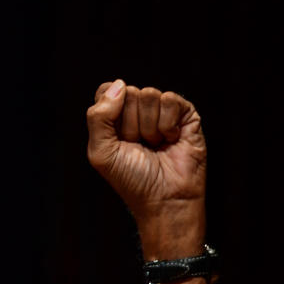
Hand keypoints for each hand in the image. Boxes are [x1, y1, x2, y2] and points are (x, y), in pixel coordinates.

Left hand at [86, 80, 207, 257]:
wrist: (164, 198)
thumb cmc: (131, 179)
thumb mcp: (101, 151)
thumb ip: (98, 117)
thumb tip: (119, 84)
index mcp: (114, 117)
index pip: (107, 90)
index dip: (110, 112)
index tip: (117, 138)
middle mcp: (138, 110)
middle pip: (128, 92)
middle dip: (130, 124)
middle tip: (138, 146)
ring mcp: (162, 110)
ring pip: (149, 94)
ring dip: (149, 127)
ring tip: (154, 145)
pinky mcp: (184, 113)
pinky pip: (170, 99)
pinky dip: (167, 124)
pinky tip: (170, 140)